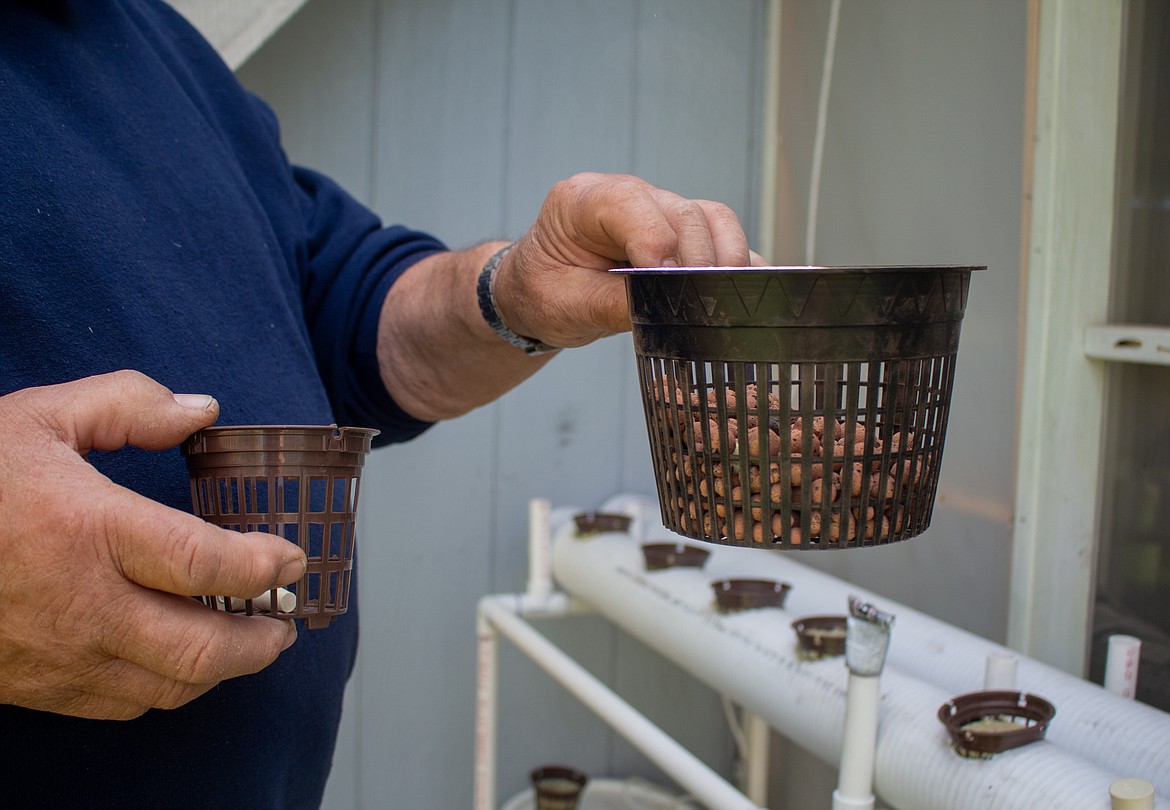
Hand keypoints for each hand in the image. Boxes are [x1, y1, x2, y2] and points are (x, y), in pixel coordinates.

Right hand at [0, 370, 306, 719]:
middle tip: (285, 618)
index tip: (292, 558)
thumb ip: (127, 404)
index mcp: (90, 529)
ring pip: (167, 687)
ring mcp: (57, 653)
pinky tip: (179, 660)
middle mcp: (81, 602)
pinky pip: (120, 704)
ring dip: (222, 670)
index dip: (265, 565)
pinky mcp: (33, 684)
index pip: (206, 563)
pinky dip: (166, 688)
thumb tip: (201, 409)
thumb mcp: (40, 417)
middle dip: (261, 640)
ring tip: (248, 641)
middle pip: (201, 648)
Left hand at [493, 172, 766, 348]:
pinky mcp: (679, 232)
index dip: (657, 243)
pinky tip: (741, 290)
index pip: (630, 205)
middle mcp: (626, 196)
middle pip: (680, 212)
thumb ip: (614, 304)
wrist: (540, 292)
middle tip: (702, 304)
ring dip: (724, 258)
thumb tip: (668, 308)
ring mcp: (657, 210)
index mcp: (581, 201)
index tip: (669, 283)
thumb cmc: (543, 292)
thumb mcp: (565, 306)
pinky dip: (735, 261)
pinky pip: (720, 236)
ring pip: (710, 218)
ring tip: (722, 299)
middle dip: (697, 259)